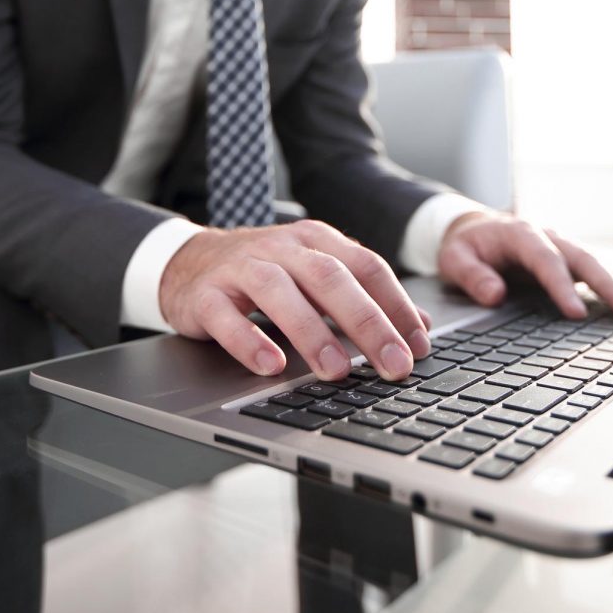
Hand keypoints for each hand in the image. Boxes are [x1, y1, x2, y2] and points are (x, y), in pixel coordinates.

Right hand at [159, 219, 431, 381]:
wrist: (190, 261)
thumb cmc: (264, 273)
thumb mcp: (316, 275)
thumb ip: (364, 296)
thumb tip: (422, 328)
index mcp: (317, 240)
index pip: (367, 267)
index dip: (397, 305)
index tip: (420, 345)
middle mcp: (282, 247)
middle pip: (330, 278)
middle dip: (367, 323)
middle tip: (394, 364)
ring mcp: (242, 267)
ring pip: (280, 292)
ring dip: (312, 332)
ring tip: (338, 372)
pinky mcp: (207, 293)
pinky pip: (228, 317)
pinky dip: (249, 341)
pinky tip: (271, 366)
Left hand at [437, 211, 612, 320]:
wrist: (473, 227)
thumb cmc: (465, 245)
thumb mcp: (454, 258)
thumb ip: (472, 275)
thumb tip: (495, 295)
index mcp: (520, 234)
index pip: (545, 260)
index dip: (562, 286)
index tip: (576, 313)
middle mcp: (549, 236)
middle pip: (583, 259)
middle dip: (609, 286)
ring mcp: (563, 246)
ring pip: (597, 264)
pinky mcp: (570, 259)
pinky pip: (598, 270)